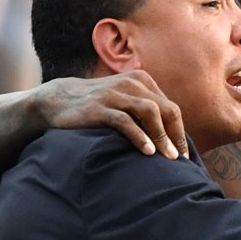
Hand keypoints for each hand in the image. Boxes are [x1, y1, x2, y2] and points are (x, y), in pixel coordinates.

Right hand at [38, 71, 186, 158]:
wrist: (57, 100)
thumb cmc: (98, 106)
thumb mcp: (125, 101)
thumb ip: (146, 112)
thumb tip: (173, 138)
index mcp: (142, 81)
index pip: (170, 108)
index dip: (179, 132)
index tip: (183, 154)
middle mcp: (131, 84)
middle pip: (165, 109)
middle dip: (176, 135)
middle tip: (180, 159)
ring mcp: (115, 94)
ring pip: (149, 112)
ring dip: (162, 136)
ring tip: (168, 157)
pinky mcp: (99, 107)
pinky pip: (125, 121)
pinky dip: (139, 136)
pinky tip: (148, 151)